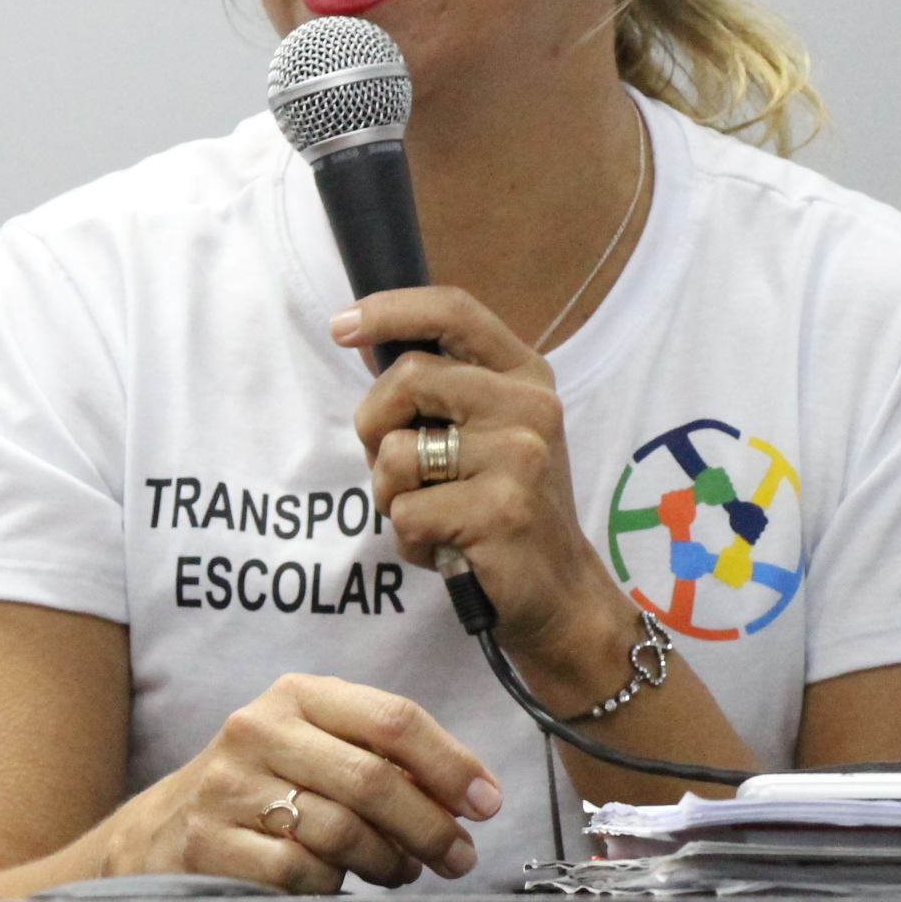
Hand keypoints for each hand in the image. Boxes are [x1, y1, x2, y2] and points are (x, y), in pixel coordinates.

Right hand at [104, 673, 501, 893]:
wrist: (160, 830)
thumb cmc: (263, 786)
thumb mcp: (314, 746)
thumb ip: (380, 756)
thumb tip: (466, 795)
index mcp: (297, 695)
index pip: (393, 719)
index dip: (450, 763)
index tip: (486, 802)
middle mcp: (258, 729)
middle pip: (372, 778)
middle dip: (430, 824)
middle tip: (458, 854)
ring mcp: (229, 786)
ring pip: (341, 829)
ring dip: (388, 860)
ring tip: (401, 870)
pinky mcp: (208, 842)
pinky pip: (299, 872)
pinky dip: (333, 885)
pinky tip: (338, 883)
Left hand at [338, 286, 639, 708]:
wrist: (560, 592)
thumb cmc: (505, 507)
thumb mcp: (488, 432)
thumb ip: (438, 387)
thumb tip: (359, 337)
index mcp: (525, 375)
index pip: (455, 310)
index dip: (391, 308)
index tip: (341, 325)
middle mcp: (529, 406)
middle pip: (408, 377)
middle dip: (373, 424)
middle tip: (392, 467)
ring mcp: (520, 457)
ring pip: (396, 452)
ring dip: (389, 493)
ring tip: (430, 513)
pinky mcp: (501, 511)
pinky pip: (406, 513)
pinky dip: (408, 539)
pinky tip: (445, 549)